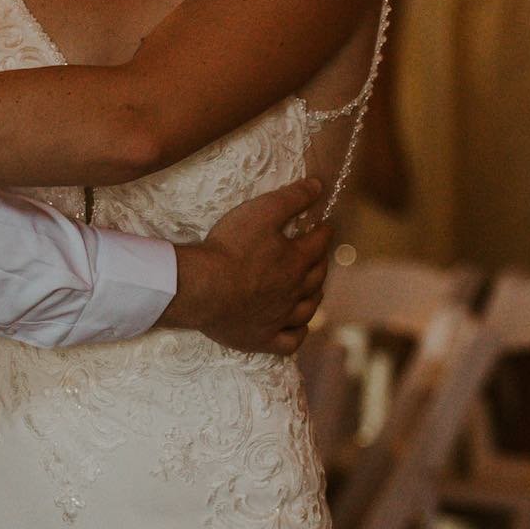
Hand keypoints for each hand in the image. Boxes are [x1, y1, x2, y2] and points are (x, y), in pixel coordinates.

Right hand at [164, 180, 330, 355]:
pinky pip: (289, 342)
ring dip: (315, 297)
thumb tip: (319, 186)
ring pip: (308, 309)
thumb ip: (292, 197)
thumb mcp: (262, 211)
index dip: (325, 231)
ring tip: (315, 290)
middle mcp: (294, 291)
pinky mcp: (262, 338)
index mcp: (296, 260)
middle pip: (317, 277)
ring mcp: (280, 318)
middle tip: (320, 255)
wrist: (203, 288)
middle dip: (322, 263)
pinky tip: (298, 327)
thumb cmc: (230, 247)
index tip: (326, 225)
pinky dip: (298, 334)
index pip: (320, 243)